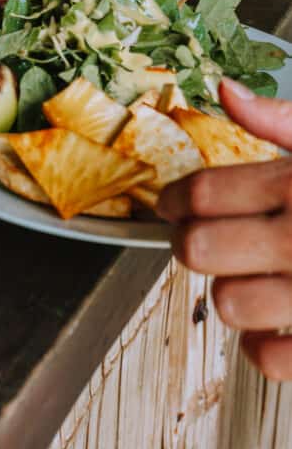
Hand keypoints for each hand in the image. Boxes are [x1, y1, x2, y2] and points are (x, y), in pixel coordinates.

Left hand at [158, 77, 291, 380]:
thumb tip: (225, 91)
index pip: (201, 195)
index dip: (172, 200)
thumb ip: (281, 119)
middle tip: (200, 241)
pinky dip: (261, 346)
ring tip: (244, 279)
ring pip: (227, 304)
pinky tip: (268, 326)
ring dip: (227, 294)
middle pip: (199, 249)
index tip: (168, 206)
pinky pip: (273, 358)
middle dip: (190, 245)